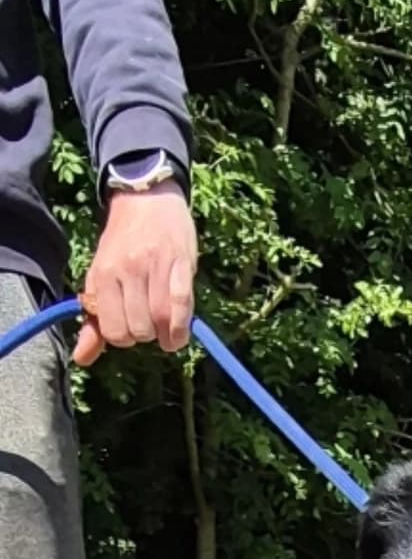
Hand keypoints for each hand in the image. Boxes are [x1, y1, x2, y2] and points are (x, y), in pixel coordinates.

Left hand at [74, 183, 197, 366]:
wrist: (147, 199)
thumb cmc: (122, 243)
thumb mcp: (101, 277)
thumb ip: (94, 320)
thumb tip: (81, 359)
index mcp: (103, 274)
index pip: (112, 329)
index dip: (122, 337)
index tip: (128, 327)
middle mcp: (127, 270)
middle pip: (138, 328)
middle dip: (144, 334)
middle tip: (147, 323)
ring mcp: (154, 266)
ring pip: (160, 320)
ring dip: (165, 335)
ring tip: (165, 331)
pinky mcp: (180, 263)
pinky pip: (182, 305)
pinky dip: (181, 328)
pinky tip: (178, 335)